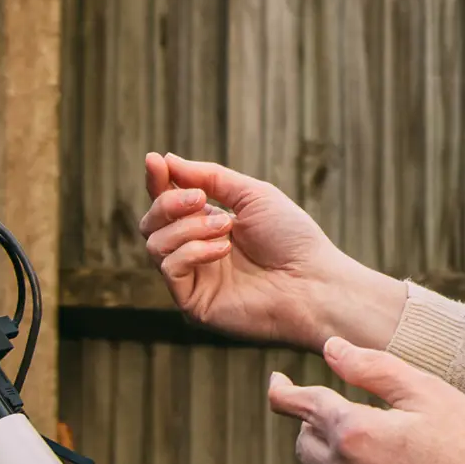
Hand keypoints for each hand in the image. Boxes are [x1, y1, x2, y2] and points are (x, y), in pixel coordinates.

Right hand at [141, 154, 404, 351]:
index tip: (154, 159)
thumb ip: (209, 177)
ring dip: (187, 227)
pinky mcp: (193, 304)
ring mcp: (193, 279)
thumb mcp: (251, 195)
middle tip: (199, 199)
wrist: (313, 282)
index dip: (157, 180)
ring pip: (154, 243)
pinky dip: (192, 251)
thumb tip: (166, 160)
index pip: (167, 202)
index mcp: (208, 224)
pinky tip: (222, 250)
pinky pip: (168, 268)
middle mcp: (195, 251)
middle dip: (168, 202)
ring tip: (225, 228)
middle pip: (151, 222)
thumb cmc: (291, 238)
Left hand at [268, 337, 464, 463]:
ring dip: (325, 460)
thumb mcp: (428, 393)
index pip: (302, 405)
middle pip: (305, 443)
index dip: (285, 391)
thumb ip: (372, 369)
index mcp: (355, 433)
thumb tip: (330, 349)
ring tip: (362, 447)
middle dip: (316, 423)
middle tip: (345, 411)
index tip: (276, 383)